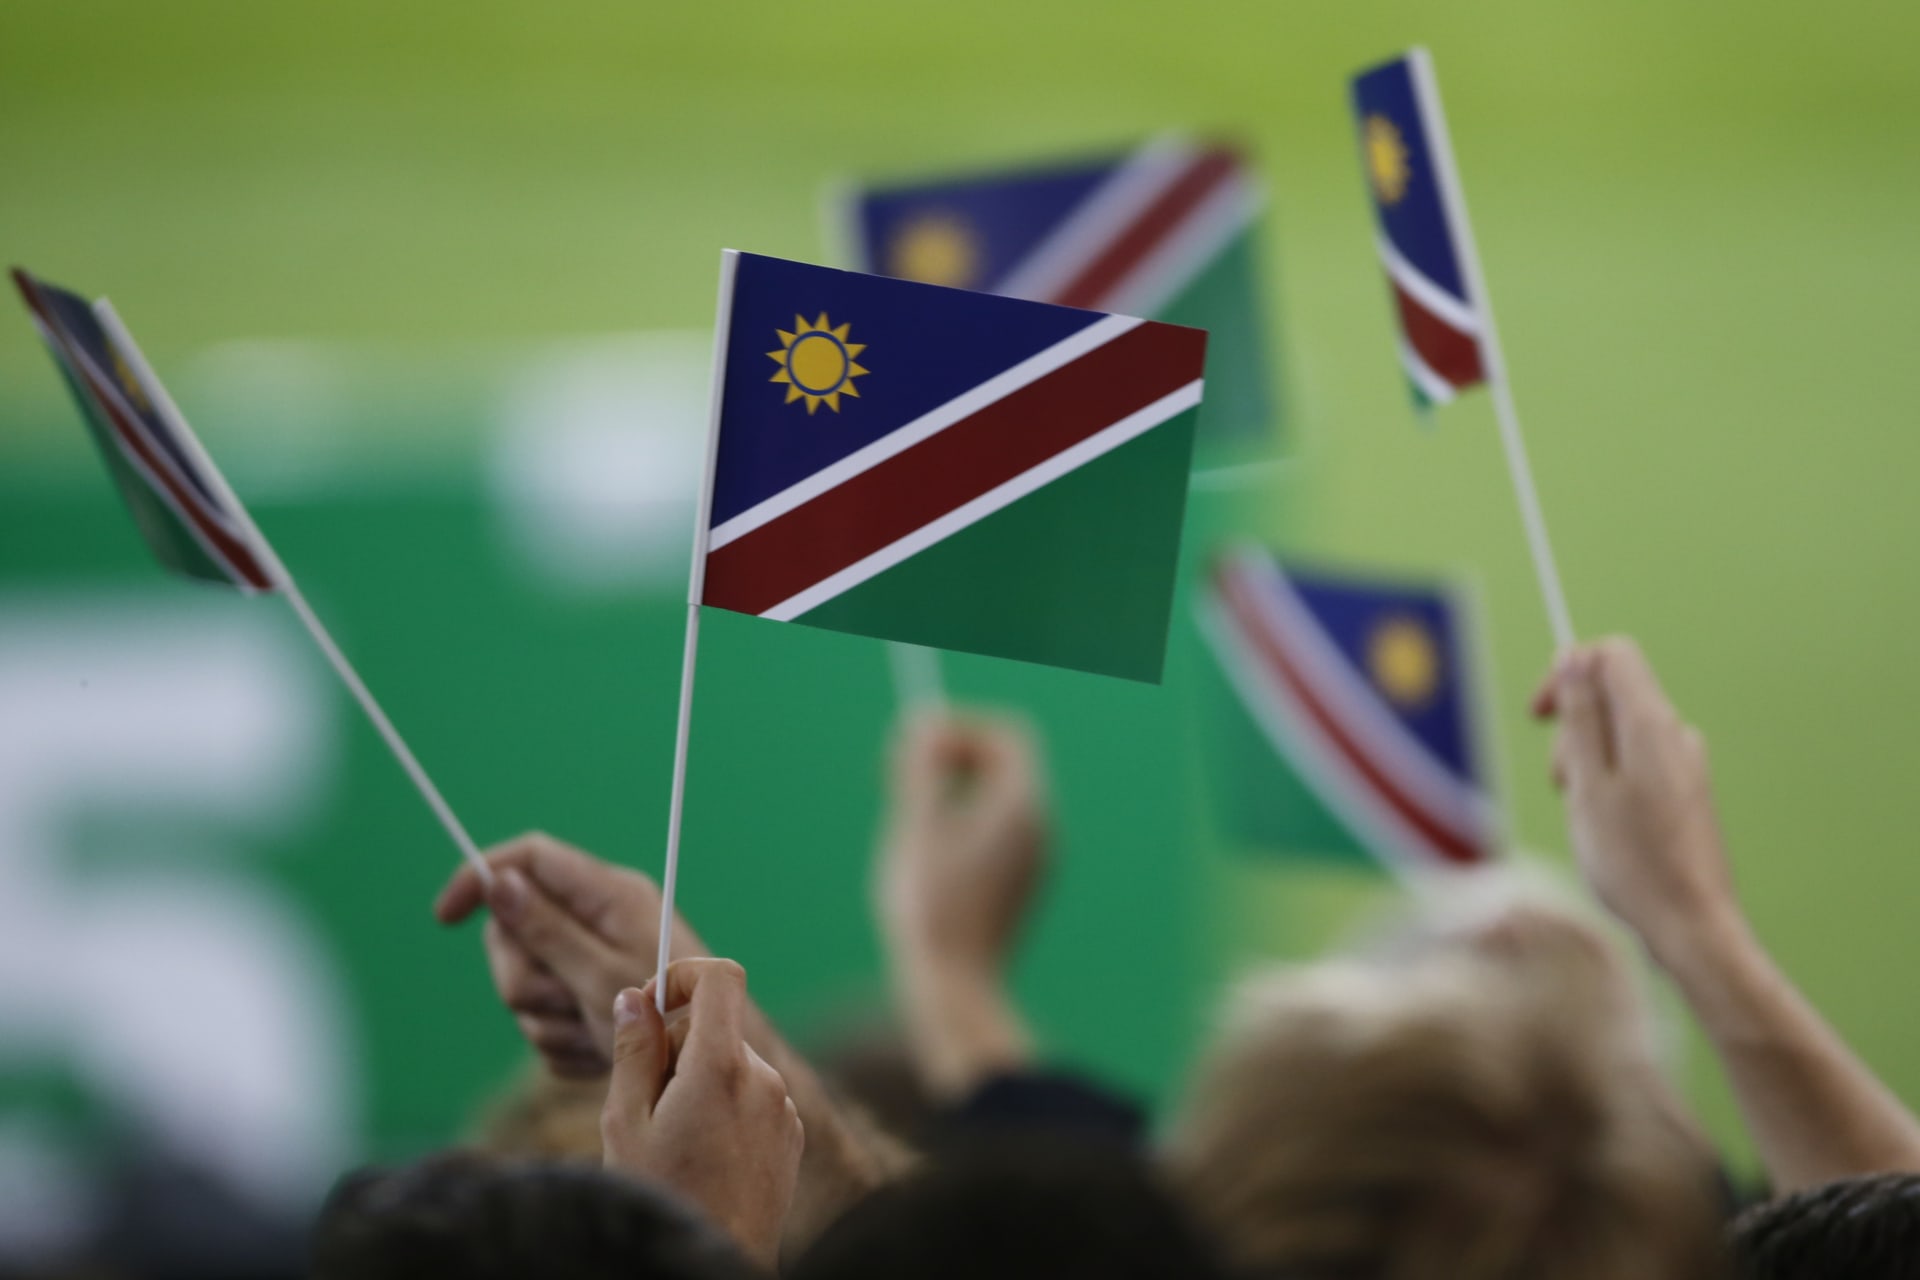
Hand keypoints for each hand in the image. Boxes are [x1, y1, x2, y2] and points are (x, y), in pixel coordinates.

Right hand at [435, 832, 708, 1076]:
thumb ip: (548, 929)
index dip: (481, 878)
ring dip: (550, 1021)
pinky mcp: (591, 1002)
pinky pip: (547, 1020)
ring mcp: (594, 962)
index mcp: (608, 896)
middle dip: (525, 979)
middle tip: (564, 1003)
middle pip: (517, 933)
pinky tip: (598, 1055)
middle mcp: (600, 921)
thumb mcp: (600, 976)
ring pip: (528, 986)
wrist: (706, 1082)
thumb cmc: (671, 1021)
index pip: (531, 858)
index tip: (445, 918)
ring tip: (593, 1035)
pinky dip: (565, 1044)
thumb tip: (501, 881)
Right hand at [603, 960, 802, 1267]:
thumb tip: (635, 996)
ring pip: (732, 1063)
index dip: (684, 976)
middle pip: (717, 1026)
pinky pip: (753, 1095)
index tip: (655, 1005)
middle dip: (679, 1046)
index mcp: (720, 1066)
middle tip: (649, 1100)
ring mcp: (783, 1106)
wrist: (716, 1258)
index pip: (721, 977)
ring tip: (676, 1137)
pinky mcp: (791, 1131)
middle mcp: (762, 1078)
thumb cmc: (664, 1194)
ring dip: (701, 1080)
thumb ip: (633, 1051)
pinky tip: (706, 1153)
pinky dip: (727, 1106)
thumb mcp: (626, 1121)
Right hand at [875, 710, 1048, 976]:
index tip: (915, 739)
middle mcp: (1041, 826)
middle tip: (898, 768)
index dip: (962, 727)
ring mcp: (1036, 858)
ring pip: (998, 798)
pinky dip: (962, 821)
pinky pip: (997, 831)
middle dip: (954, 755)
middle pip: (1005, 763)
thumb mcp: (915, 826)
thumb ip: (921, 769)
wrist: (955, 988)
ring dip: (953, 788)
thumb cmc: (931, 906)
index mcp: (1023, 805)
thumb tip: (923, 723)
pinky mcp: (1022, 884)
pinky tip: (925, 856)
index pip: (1008, 735)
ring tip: (905, 816)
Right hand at [1533, 638, 1741, 970]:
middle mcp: (1675, 734)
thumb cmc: (1633, 860)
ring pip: (1619, 734)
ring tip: (1581, 812)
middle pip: (1612, 695)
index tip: (1540, 714)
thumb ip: (1580, 717)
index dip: (1569, 672)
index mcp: (1651, 723)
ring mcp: (1684, 763)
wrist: (1691, 923)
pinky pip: (1635, 764)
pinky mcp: (1685, 791)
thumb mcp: (1587, 784)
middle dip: (1573, 727)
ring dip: (1586, 761)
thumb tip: (1573, 658)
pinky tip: (1604, 826)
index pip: (1612, 655)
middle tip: (1562, 783)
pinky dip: (1607, 782)